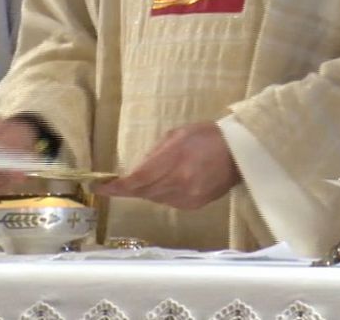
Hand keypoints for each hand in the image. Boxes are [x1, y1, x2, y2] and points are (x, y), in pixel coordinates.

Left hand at [94, 122, 238, 209]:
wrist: (239, 153)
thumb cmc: (207, 136)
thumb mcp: (176, 135)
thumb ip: (155, 153)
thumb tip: (138, 169)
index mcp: (173, 162)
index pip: (137, 181)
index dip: (116, 187)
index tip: (99, 187)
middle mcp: (179, 184)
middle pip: (143, 192)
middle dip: (128, 188)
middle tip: (116, 182)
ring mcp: (188, 197)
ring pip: (155, 198)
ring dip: (146, 190)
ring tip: (150, 176)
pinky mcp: (195, 205)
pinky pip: (169, 202)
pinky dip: (162, 194)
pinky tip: (167, 183)